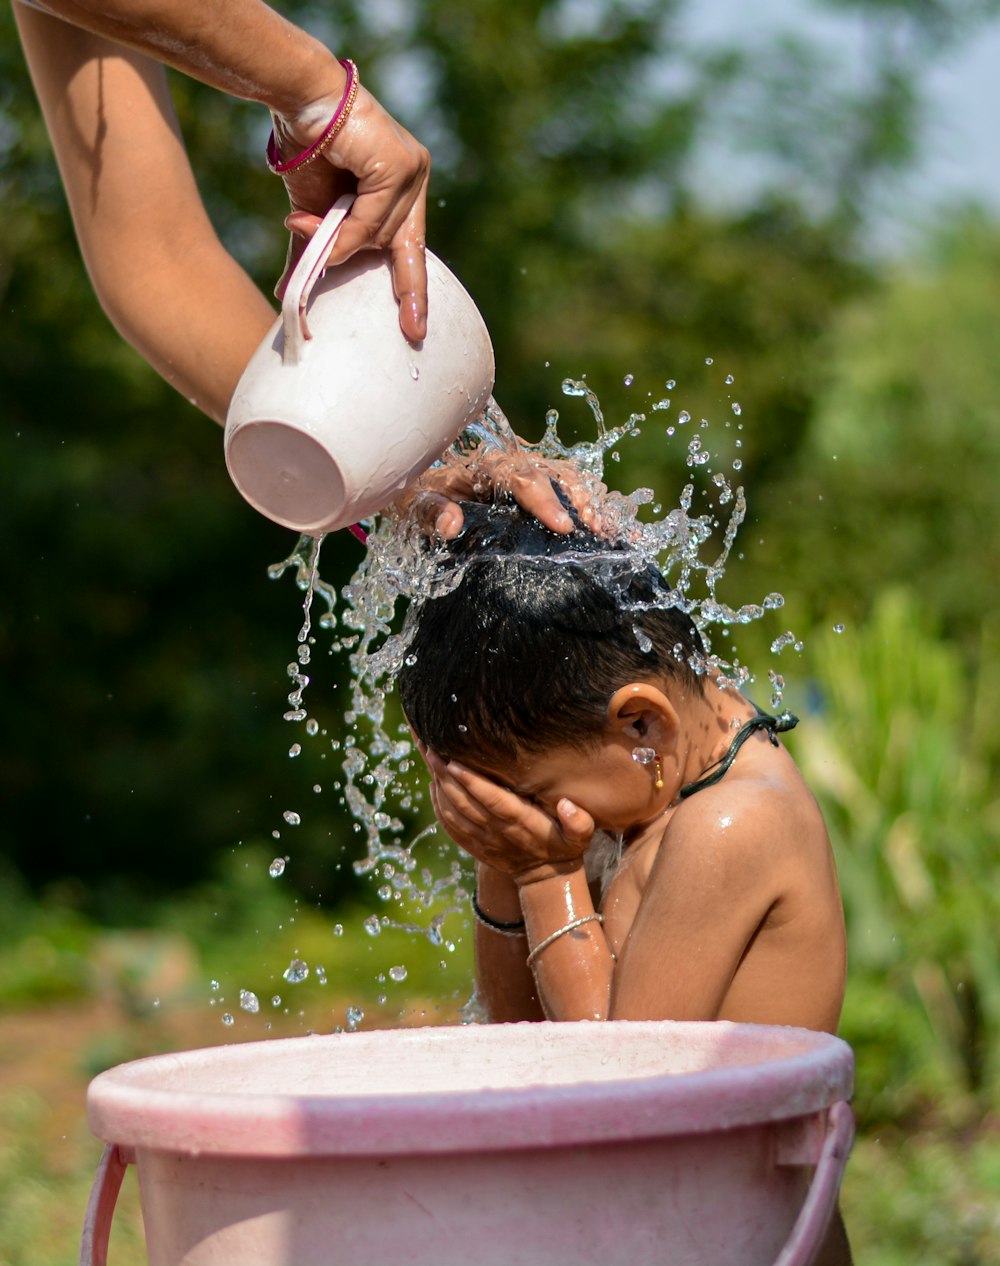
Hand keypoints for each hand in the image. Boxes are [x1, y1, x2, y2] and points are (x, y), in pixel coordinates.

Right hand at [272, 82, 429, 342]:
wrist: (297, 102)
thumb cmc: (306, 151)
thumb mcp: (312, 216)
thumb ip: (315, 252)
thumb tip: (289, 296)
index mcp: (402, 190)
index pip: (411, 248)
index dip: (412, 290)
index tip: (414, 330)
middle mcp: (414, 178)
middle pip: (403, 246)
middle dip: (404, 288)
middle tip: (412, 332)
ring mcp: (412, 171)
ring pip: (381, 236)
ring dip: (341, 242)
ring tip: (304, 224)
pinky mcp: (399, 166)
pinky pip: (373, 219)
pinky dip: (347, 230)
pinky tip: (317, 220)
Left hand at [400, 449, 607, 539]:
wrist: (411, 484)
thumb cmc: (412, 496)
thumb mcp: (411, 506)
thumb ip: (430, 513)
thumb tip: (452, 524)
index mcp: (483, 466)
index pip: (520, 476)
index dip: (544, 500)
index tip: (563, 526)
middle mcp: (509, 465)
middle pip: (553, 473)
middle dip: (578, 500)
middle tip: (596, 529)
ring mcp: (524, 475)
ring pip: (566, 477)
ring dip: (590, 501)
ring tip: (609, 530)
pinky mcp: (532, 490)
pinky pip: (568, 490)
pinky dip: (591, 505)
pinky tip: (612, 529)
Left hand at [422, 749, 594, 883]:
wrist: (545, 878)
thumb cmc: (564, 846)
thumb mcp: (581, 836)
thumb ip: (578, 821)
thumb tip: (567, 805)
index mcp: (520, 822)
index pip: (491, 800)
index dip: (471, 782)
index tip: (454, 762)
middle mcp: (496, 831)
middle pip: (463, 801)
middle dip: (444, 773)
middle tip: (429, 745)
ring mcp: (481, 838)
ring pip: (452, 810)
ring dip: (436, 784)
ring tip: (426, 754)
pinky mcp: (472, 844)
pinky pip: (449, 824)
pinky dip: (437, 804)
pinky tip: (432, 783)